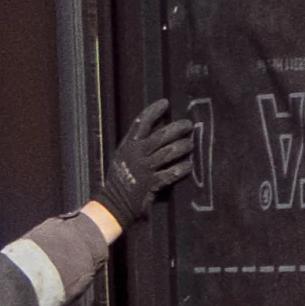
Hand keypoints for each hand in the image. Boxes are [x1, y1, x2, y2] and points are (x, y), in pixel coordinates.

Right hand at [97, 99, 198, 225]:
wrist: (113, 202)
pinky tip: (189, 165)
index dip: (153, 111)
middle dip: (177, 128)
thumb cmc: (121, 177)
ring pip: (168, 153)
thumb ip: (138, 142)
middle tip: (188, 124)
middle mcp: (136, 154)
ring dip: (183, 147)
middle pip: (160, 136)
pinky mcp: (152, 183)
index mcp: (128, 145)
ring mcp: (145, 169)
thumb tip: (158, 125)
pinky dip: (181, 168)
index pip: (141, 122)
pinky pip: (171, 173)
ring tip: (191, 144)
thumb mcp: (124, 155)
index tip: (165, 103)